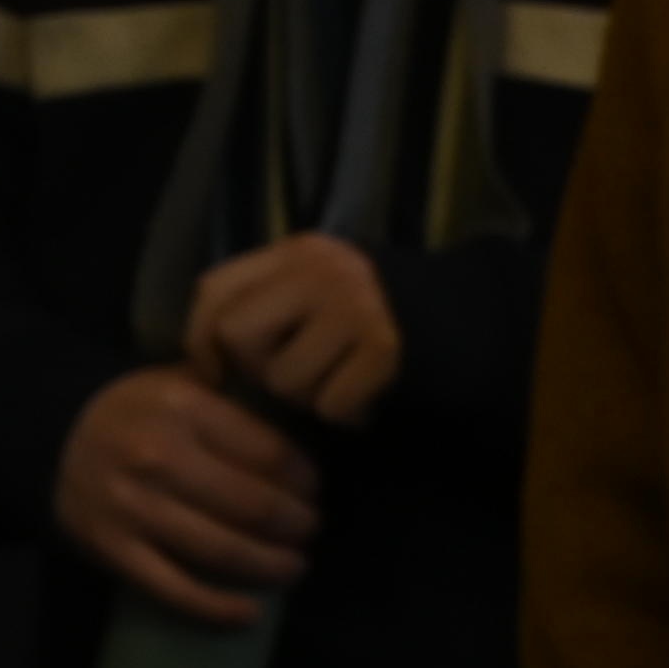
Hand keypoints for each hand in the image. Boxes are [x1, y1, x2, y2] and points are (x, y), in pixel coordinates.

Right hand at [54, 364, 321, 623]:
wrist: (48, 437)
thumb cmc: (131, 410)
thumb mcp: (177, 379)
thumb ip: (232, 391)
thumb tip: (297, 407)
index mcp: (184, 408)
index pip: (268, 452)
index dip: (304, 478)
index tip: (314, 488)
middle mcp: (160, 457)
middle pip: (253, 505)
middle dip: (296, 524)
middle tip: (310, 529)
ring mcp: (136, 509)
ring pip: (222, 550)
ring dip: (271, 566)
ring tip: (294, 567)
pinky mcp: (115, 551)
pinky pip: (175, 589)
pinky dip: (217, 608)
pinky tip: (249, 614)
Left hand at [188, 234, 405, 428]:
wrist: (468, 320)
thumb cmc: (374, 316)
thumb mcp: (315, 289)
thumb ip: (266, 303)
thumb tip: (204, 357)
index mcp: (295, 253)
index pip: (213, 289)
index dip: (200, 338)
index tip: (215, 372)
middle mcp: (320, 271)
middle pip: (237, 333)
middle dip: (259, 369)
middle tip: (298, 375)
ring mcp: (354, 306)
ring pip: (282, 378)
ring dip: (306, 397)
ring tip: (337, 383)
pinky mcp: (383, 347)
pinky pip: (329, 404)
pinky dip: (344, 414)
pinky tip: (364, 400)